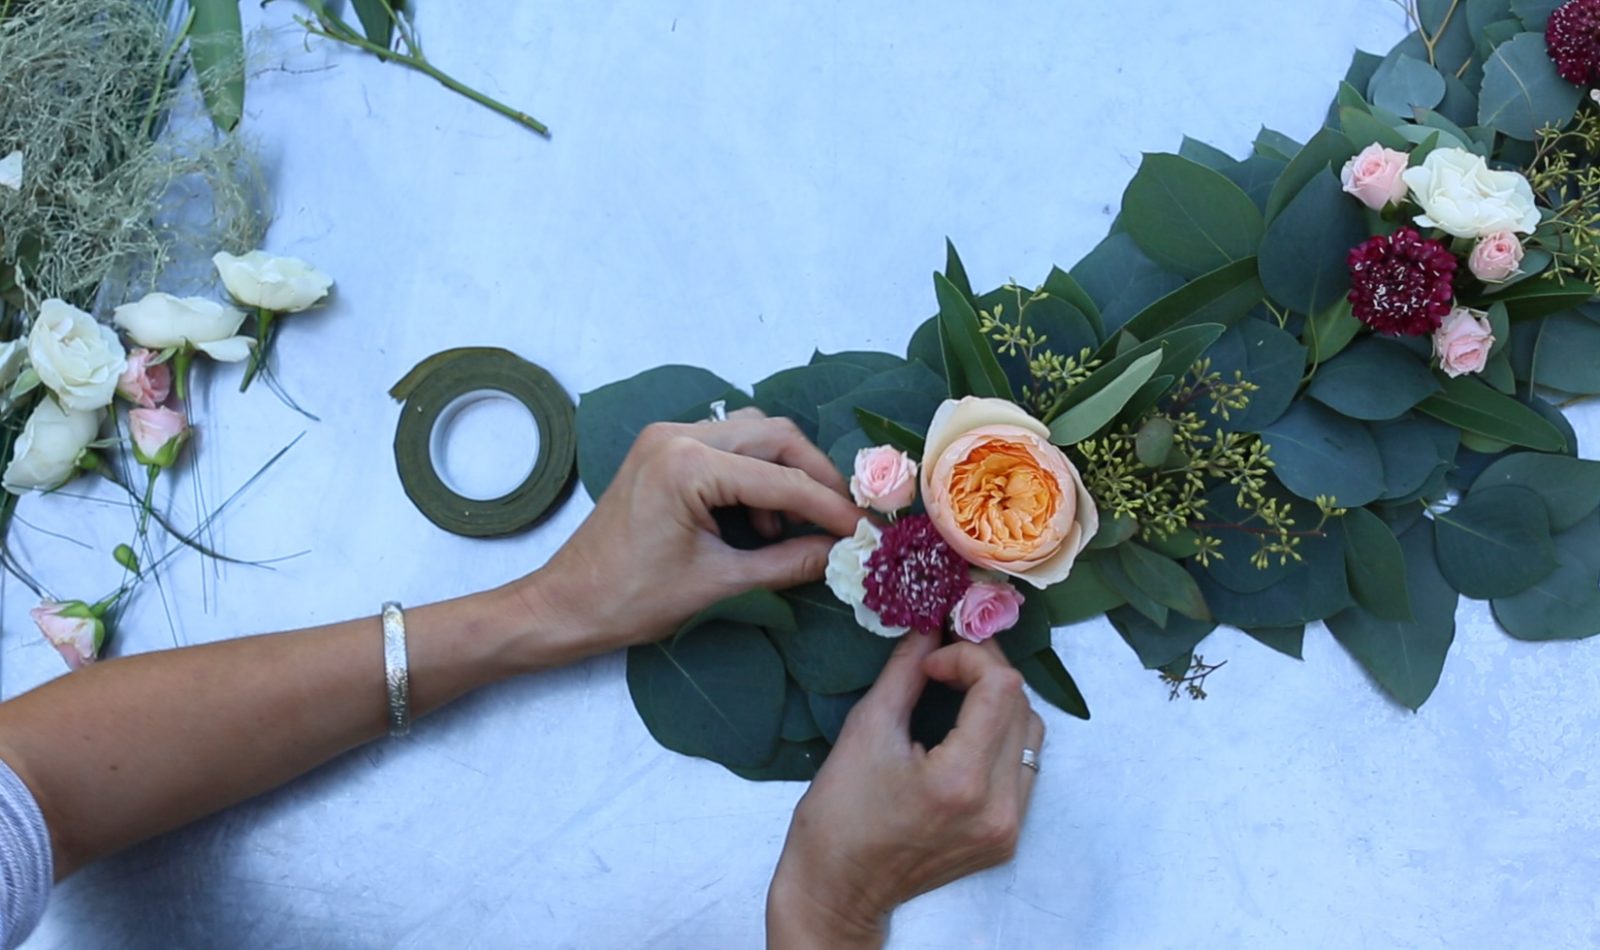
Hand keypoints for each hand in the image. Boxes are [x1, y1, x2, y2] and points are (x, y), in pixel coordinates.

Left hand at [511, 409, 862, 665]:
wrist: (568, 603)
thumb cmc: (633, 600)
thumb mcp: (720, 584)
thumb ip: (788, 563)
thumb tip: (843, 554)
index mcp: (687, 465)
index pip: (781, 478)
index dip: (830, 506)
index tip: (866, 529)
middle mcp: (678, 435)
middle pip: (774, 436)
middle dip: (815, 477)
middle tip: (843, 518)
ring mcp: (667, 437)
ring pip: (753, 434)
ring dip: (785, 473)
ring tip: (797, 527)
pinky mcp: (662, 450)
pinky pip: (727, 447)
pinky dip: (754, 476)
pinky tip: (761, 523)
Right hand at [766, 634, 1044, 947]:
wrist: (839, 889)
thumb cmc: (839, 812)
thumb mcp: (866, 728)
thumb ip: (906, 670)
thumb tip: (930, 625)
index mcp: (961, 780)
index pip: (1000, 687)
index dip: (969, 657)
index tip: (930, 663)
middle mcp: (998, 807)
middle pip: (1021, 706)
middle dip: (984, 672)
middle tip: (944, 663)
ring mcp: (1008, 827)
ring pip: (1029, 734)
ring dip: (998, 703)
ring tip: (957, 693)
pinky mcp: (1007, 838)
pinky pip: (1021, 767)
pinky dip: (1000, 738)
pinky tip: (965, 733)